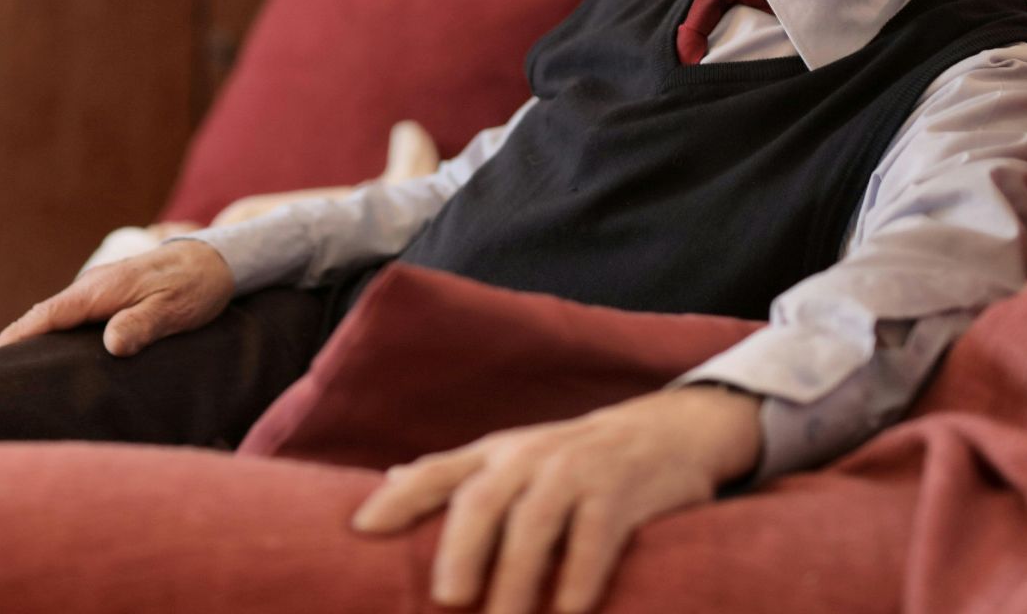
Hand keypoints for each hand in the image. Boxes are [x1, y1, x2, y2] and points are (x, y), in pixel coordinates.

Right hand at [0, 240, 234, 355]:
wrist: (216, 259)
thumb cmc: (196, 285)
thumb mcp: (173, 308)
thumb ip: (142, 325)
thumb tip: (111, 345)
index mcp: (101, 291)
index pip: (47, 315)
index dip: (16, 337)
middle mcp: (93, 288)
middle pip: (42, 317)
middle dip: (13, 342)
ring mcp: (100, 291)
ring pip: (57, 317)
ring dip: (33, 339)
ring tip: (9, 372)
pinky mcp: (110, 298)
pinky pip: (73, 318)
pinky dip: (55, 334)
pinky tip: (52, 355)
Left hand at [351, 386, 761, 613]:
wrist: (665, 431)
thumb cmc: (572, 457)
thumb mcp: (513, 456)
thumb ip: (455, 473)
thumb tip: (388, 485)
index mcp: (495, 453)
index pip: (436, 472)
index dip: (397, 498)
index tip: (361, 530)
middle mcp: (528, 457)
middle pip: (483, 500)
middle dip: (461, 548)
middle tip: (446, 598)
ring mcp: (575, 473)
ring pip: (535, 524)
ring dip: (516, 577)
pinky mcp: (619, 494)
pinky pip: (595, 537)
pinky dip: (578, 576)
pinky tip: (566, 610)